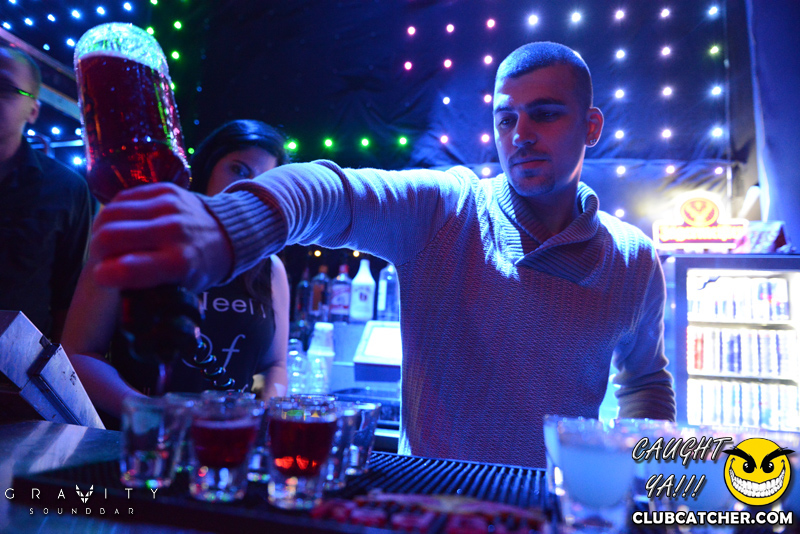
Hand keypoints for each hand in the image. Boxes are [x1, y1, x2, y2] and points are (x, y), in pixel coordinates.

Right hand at [90, 183, 232, 290]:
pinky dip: (113, 213)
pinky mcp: (165, 189)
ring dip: (99, 230)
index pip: (128, 268)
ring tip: (105, 241)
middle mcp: (173, 231)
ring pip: (110, 213)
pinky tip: (117, 224)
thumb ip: (150, 288)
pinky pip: (122, 198)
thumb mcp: (182, 287)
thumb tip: (114, 286)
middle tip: (100, 258)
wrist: (226, 232)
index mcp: (179, 262)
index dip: (104, 275)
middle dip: (96, 250)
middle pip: (110, 236)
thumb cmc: (200, 265)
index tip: (102, 277)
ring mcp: (168, 206)